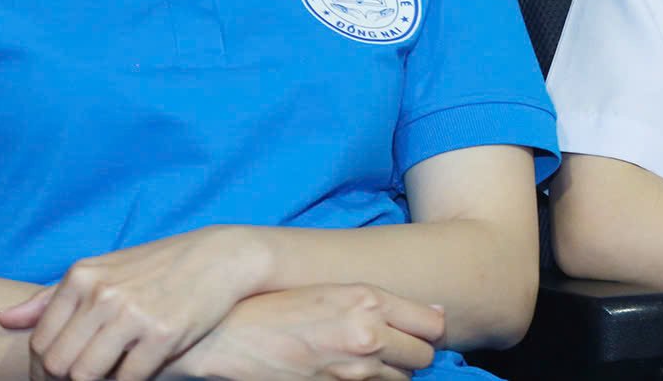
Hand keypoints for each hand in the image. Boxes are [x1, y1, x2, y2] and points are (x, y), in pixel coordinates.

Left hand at [0, 226, 267, 380]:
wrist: (220, 257)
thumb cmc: (156, 266)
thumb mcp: (103, 270)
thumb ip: (52, 296)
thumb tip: (4, 319)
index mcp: (82, 276)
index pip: (40, 342)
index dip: (43, 370)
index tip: (58, 377)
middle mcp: (103, 294)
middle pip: (58, 364)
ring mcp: (133, 314)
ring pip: (87, 376)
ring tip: (108, 376)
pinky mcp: (163, 334)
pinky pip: (128, 379)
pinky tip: (136, 372)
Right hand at [169, 284, 444, 380]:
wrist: (229, 335)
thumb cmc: (279, 306)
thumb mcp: (335, 290)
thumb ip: (382, 302)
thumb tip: (434, 312)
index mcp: (369, 301)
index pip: (433, 325)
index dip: (428, 331)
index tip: (416, 331)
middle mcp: (367, 337)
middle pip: (422, 358)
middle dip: (410, 355)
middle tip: (388, 349)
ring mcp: (352, 373)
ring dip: (388, 374)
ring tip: (359, 361)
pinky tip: (343, 373)